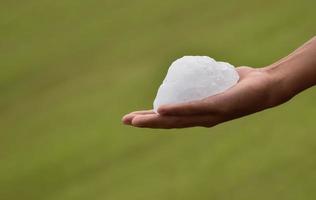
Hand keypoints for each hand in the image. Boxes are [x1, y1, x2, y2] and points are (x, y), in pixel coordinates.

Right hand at [122, 66, 287, 128]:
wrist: (266, 87)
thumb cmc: (241, 84)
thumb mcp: (218, 81)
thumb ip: (206, 80)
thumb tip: (196, 72)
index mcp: (199, 114)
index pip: (171, 117)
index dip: (151, 118)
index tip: (133, 117)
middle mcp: (201, 119)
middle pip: (169, 122)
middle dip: (146, 122)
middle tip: (126, 121)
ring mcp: (208, 115)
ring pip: (177, 120)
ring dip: (155, 120)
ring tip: (136, 120)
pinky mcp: (217, 108)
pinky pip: (193, 108)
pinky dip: (176, 110)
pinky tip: (161, 109)